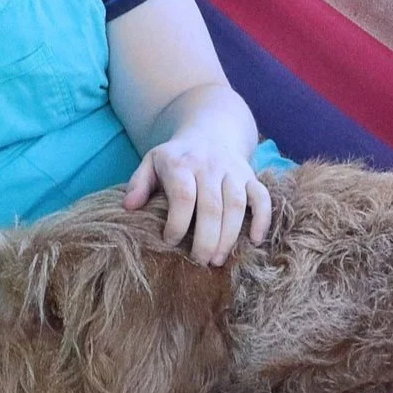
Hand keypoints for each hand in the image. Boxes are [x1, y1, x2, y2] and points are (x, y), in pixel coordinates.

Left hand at [121, 135, 270, 265]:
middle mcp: (210, 166)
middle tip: (199, 262)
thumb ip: (138, 183)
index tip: (170, 242)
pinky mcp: (251, 176)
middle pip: (212, 206)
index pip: (183, 197)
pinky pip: (262, 197)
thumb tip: (129, 207)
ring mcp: (233, 171)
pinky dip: (262, 219)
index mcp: (182, 163)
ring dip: (229, 236)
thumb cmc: (177, 156)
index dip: (177, 224)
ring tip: (218, 260)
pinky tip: (255, 240)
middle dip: (206, 239)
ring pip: (237, 205)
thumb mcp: (152, 161)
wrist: (211, 129)